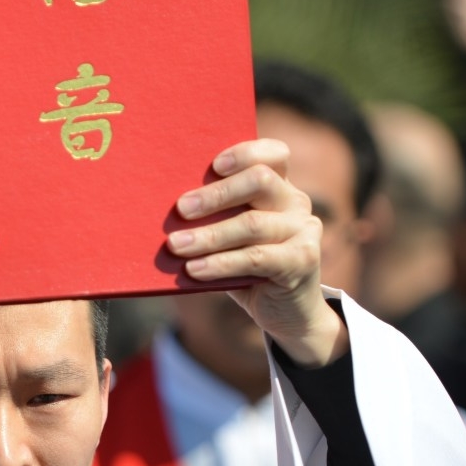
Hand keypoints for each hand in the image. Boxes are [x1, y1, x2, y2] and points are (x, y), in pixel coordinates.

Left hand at [167, 139, 347, 366]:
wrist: (285, 313)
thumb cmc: (245, 268)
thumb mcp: (229, 238)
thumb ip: (212, 219)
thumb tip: (162, 212)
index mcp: (278, 187)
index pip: (273, 154)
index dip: (245, 153)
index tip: (213, 165)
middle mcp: (295, 202)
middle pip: (260, 181)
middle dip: (216, 194)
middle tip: (180, 209)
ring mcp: (304, 230)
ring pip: (252, 224)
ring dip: (209, 235)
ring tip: (175, 246)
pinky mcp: (303, 260)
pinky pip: (256, 258)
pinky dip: (221, 263)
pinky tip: (194, 270)